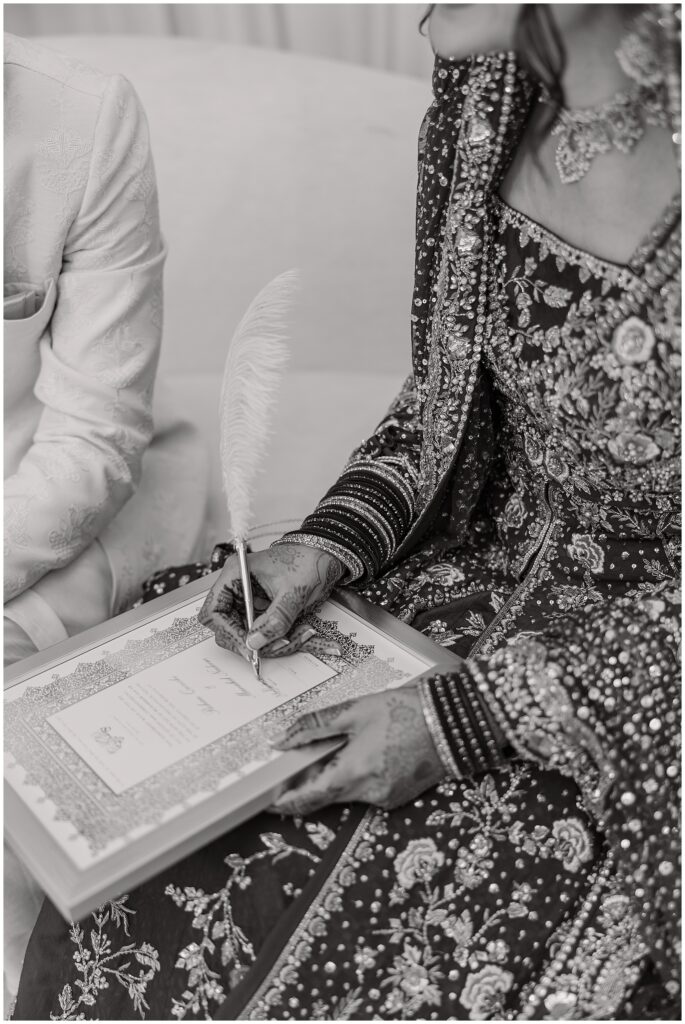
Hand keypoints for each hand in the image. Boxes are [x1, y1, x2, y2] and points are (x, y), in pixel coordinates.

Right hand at [198, 543, 344, 659]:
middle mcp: (237, 587)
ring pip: (245, 632)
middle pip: (226, 626)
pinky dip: (277, 637)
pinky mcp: (260, 608)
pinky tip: (297, 634)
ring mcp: (248, 599)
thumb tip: (255, 643)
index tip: (248, 646)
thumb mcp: (293, 592)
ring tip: (295, 637)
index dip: (228, 631)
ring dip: (268, 641)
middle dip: (249, 640)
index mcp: (236, 574)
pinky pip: (261, 630)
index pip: (214, 611)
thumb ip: (275, 619)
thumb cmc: (307, 562)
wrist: (325, 555)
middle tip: (273, 647)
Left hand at [270, 685, 444, 814]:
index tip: (268, 800)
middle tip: (296, 765)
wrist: (454, 721)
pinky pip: (367, 791)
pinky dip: (357, 777)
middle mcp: (368, 793)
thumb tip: (282, 739)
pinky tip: (365, 753)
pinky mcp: (398, 796)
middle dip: (309, 784)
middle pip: (326, 797)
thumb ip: (314, 726)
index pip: (308, 799)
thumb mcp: (354, 710)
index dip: (285, 802)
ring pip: (347, 793)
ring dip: (336, 777)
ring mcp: (385, 798)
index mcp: (353, 772)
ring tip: (340, 747)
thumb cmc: (406, 710)